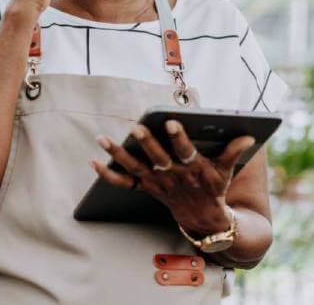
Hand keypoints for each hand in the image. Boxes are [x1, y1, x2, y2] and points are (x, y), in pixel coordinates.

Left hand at [91, 120, 254, 235]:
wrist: (204, 219)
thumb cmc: (213, 187)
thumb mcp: (226, 171)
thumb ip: (233, 151)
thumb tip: (248, 135)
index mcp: (193, 169)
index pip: (186, 152)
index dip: (180, 139)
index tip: (173, 123)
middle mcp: (172, 176)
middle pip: (157, 158)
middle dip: (147, 143)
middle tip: (136, 127)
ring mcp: (156, 183)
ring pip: (135, 168)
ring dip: (118, 154)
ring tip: (103, 138)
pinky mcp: (146, 187)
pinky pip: (124, 183)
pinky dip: (108, 175)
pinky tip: (93, 161)